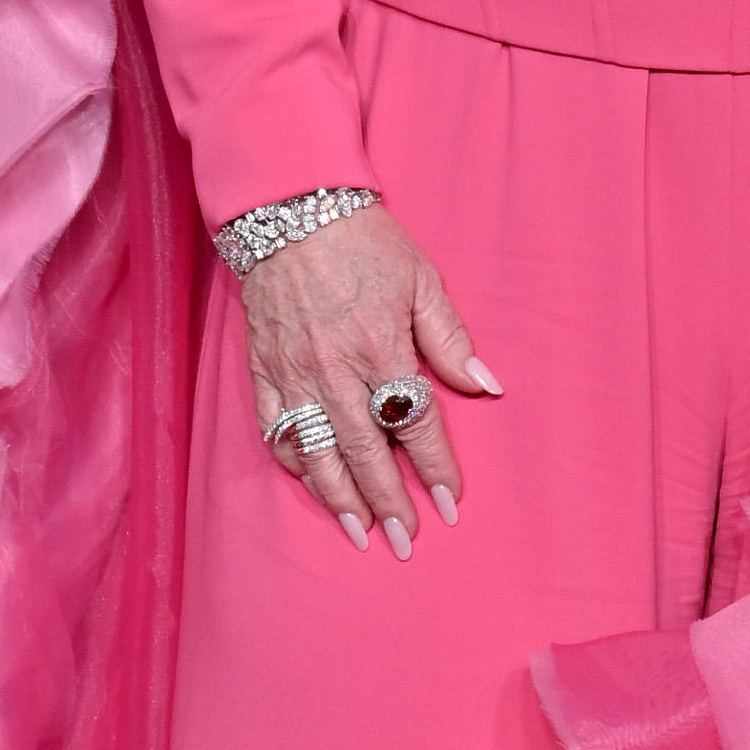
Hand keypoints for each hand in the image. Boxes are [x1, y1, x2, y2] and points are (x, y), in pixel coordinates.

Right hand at [240, 202, 498, 556]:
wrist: (288, 209)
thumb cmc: (363, 241)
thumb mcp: (421, 279)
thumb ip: (450, 338)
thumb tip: (485, 386)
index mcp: (379, 344)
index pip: (413, 422)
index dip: (435, 467)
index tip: (451, 502)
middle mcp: (334, 368)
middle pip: (365, 452)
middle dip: (388, 502)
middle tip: (405, 540)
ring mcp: (294, 373)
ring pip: (318, 453)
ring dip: (341, 499)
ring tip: (362, 533)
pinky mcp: (264, 370)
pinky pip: (277, 430)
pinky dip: (296, 463)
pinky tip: (315, 485)